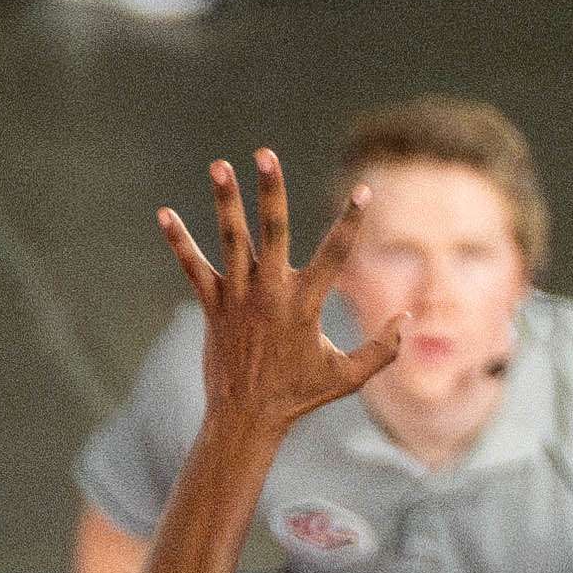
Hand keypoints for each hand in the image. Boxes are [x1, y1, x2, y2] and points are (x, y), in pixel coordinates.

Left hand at [156, 153, 390, 446]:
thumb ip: (382, 348)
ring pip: (231, 240)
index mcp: (306, 305)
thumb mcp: (349, 377)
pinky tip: (164, 213)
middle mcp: (270, 293)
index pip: (335, 254)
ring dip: (225, 201)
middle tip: (265, 154)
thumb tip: (407, 318)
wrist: (246, 418)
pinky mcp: (212, 306)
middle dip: (270, 190)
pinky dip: (178, 241)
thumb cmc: (300, 396)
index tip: (365, 192)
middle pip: (272, 230)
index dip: (353, 221)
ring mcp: (238, 297)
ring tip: (220, 165)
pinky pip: (193, 267)